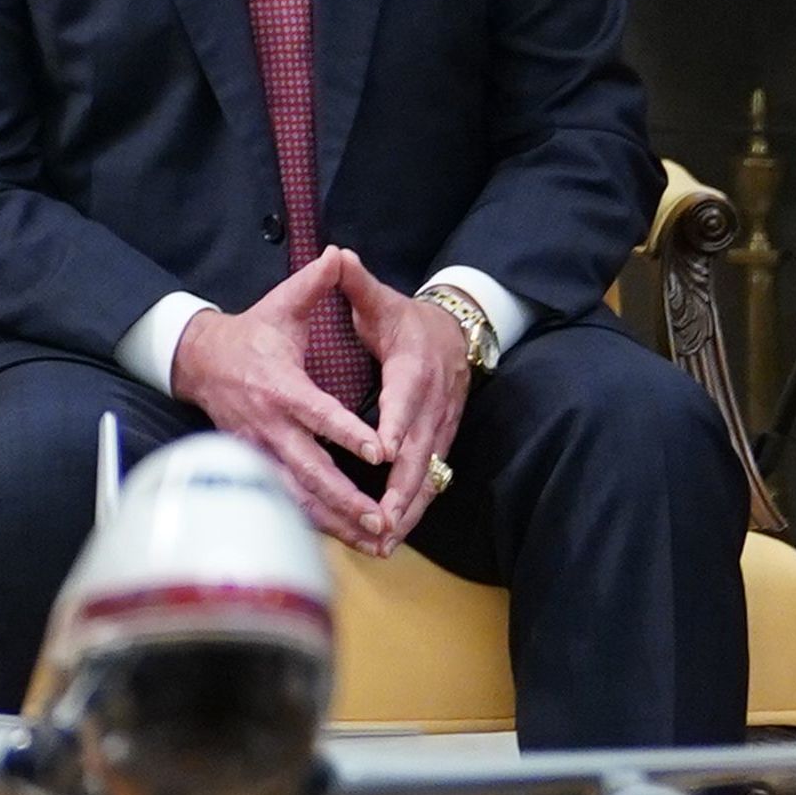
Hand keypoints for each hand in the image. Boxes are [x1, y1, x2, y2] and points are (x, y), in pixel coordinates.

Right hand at [168, 253, 386, 544]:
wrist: (198, 361)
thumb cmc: (250, 333)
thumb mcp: (280, 305)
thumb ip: (315, 283)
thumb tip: (341, 254)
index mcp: (281, 387)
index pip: (318, 415)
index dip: (347, 433)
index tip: (378, 451)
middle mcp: (270, 426)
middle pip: (310, 471)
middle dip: (346, 498)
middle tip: (380, 517)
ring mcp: (259, 451)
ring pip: (300, 496)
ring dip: (336, 521)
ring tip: (373, 539)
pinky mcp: (255, 466)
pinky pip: (288, 500)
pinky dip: (316, 522)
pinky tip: (346, 538)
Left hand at [330, 261, 476, 555]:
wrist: (456, 330)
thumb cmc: (407, 319)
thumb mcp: (381, 300)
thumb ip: (357, 284)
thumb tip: (339, 255)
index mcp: (414, 367)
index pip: (405, 398)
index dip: (396, 424)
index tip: (381, 450)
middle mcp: (432, 402)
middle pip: (420, 450)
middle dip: (402, 486)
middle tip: (382, 517)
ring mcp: (441, 426)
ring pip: (427, 473)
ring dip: (408, 508)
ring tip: (385, 539)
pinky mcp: (441, 442)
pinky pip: (430, 479)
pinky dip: (415, 507)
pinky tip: (396, 533)